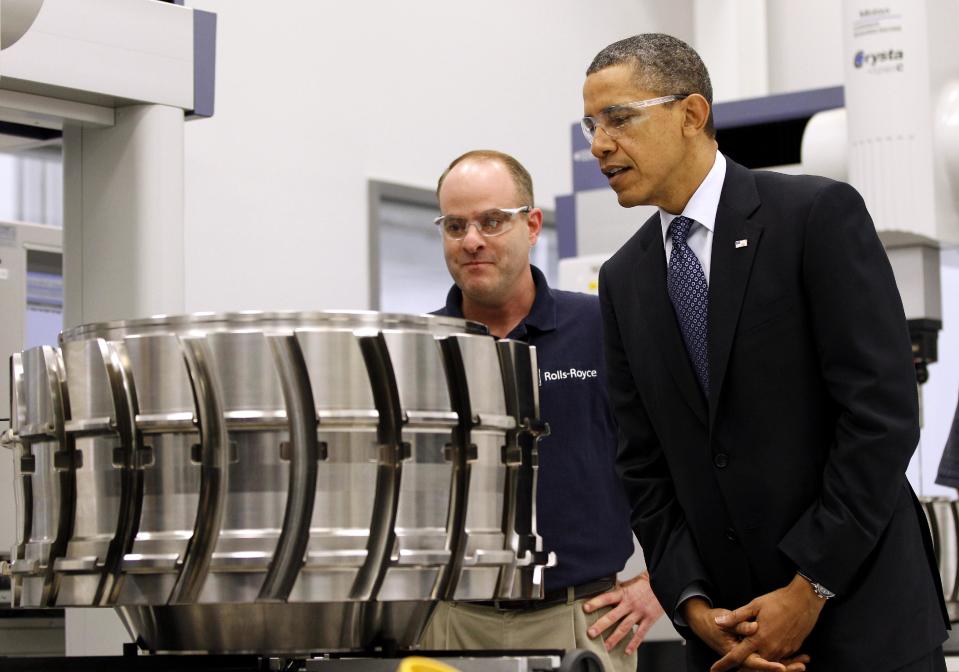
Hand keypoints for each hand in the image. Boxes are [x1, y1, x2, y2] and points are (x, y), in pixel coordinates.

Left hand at [582, 572, 663, 653]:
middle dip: (601, 625)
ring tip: (605, 646)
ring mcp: (639, 612)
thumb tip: (603, 589)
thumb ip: (617, 589)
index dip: (596, 602)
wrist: (664, 584)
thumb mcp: (629, 582)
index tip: (585, 608)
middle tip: (591, 633)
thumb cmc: (645, 583)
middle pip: (613, 616)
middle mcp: (630, 604)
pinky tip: (627, 651)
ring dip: (614, 638)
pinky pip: (640, 633)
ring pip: (624, 627)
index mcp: (624, 593)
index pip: (607, 597)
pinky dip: (633, 643)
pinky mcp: (649, 619)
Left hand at [710, 574, 824, 671]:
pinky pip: (779, 660)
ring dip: (758, 666)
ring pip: (766, 664)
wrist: (805, 600)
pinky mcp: (792, 649)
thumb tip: (717, 622)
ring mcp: (783, 650)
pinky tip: (769, 660)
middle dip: (741, 668)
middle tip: (731, 670)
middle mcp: (771, 648)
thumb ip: (736, 617)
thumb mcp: (754, 605)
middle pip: (752, 665)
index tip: (714, 669)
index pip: (737, 656)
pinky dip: (772, 662)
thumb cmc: (778, 600)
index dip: (724, 663)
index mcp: (758, 638)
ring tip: (745, 667)